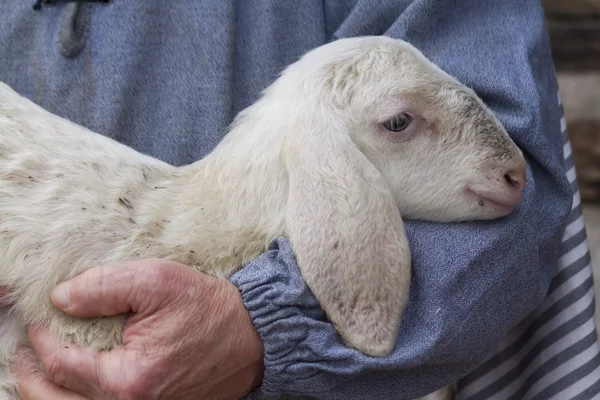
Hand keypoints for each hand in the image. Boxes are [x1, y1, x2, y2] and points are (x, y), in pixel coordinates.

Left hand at [11, 259, 264, 399]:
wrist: (251, 336)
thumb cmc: (209, 309)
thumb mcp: (157, 282)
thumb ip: (104, 287)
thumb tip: (62, 298)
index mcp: (130, 379)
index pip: (62, 365)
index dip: (42, 342)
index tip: (38, 321)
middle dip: (32, 378)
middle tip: (21, 357)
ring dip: (50, 395)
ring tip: (37, 375)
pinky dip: (79, 398)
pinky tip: (74, 384)